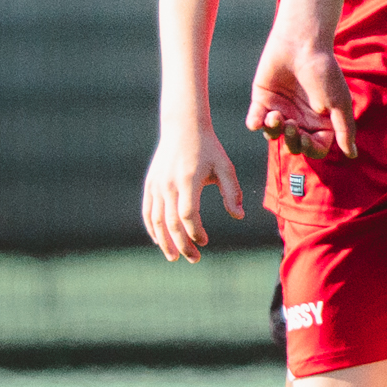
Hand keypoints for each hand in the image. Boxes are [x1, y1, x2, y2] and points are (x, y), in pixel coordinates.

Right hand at [142, 124, 244, 261]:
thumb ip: (232, 192)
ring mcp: (156, 185)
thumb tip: (238, 216)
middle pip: (171, 222)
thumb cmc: (209, 149)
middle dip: (182, 244)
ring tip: (174, 257)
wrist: (183, 128)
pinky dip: (152, 228)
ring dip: (164, 241)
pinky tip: (160, 241)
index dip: (195, 232)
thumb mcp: (225, 167)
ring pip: (156, 220)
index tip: (205, 241)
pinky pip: (148, 211)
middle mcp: (168, 185)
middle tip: (194, 259)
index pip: (188, 214)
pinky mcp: (150, 184)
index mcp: (188, 180)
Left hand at [248, 21, 358, 160]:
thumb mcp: (340, 103)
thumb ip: (344, 131)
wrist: (301, 44)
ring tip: (277, 116)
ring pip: (273, 135)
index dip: (311, 149)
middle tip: (291, 126)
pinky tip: (260, 119)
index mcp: (321, 121)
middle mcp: (301, 118)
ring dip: (273, 132)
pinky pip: (255, 120)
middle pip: (294, 144)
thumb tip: (352, 155)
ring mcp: (281, 109)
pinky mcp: (263, 100)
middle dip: (292, 140)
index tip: (307, 140)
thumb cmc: (324, 72)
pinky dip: (256, 123)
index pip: (316, 147)